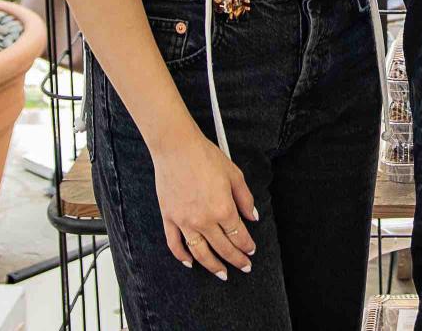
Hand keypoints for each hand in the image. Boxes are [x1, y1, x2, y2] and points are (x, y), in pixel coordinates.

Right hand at [152, 124, 258, 279]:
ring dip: (212, 266)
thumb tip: (253, 217)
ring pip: (200, 252)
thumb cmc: (206, 156)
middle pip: (223, 248)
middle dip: (236, 259)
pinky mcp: (169, 218)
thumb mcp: (234, 174)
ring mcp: (184, 221)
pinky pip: (174, 243)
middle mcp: (204, 220)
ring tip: (222, 274)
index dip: (247, 246)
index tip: (251, 251)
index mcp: (223, 208)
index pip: (238, 235)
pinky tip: (190, 263)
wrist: (176, 147)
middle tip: (244, 267)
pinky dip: (182, 256)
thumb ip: (245, 198)